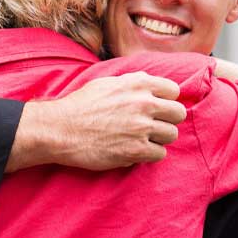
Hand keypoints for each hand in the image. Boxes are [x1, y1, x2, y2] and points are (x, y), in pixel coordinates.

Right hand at [7, 72, 186, 171]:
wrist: (60, 129)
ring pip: (171, 135)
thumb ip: (133, 82)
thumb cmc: (81, 106)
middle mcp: (143, 104)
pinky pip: (160, 154)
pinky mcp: (136, 150)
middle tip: (154, 126)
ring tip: (143, 139)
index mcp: (138, 84)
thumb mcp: (108, 83)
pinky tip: (136, 151)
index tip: (158, 108)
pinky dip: (150, 154)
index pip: (174, 91)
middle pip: (178, 114)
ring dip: (159, 139)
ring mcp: (141, 127)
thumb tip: (151, 82)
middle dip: (168, 120)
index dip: (167, 101)